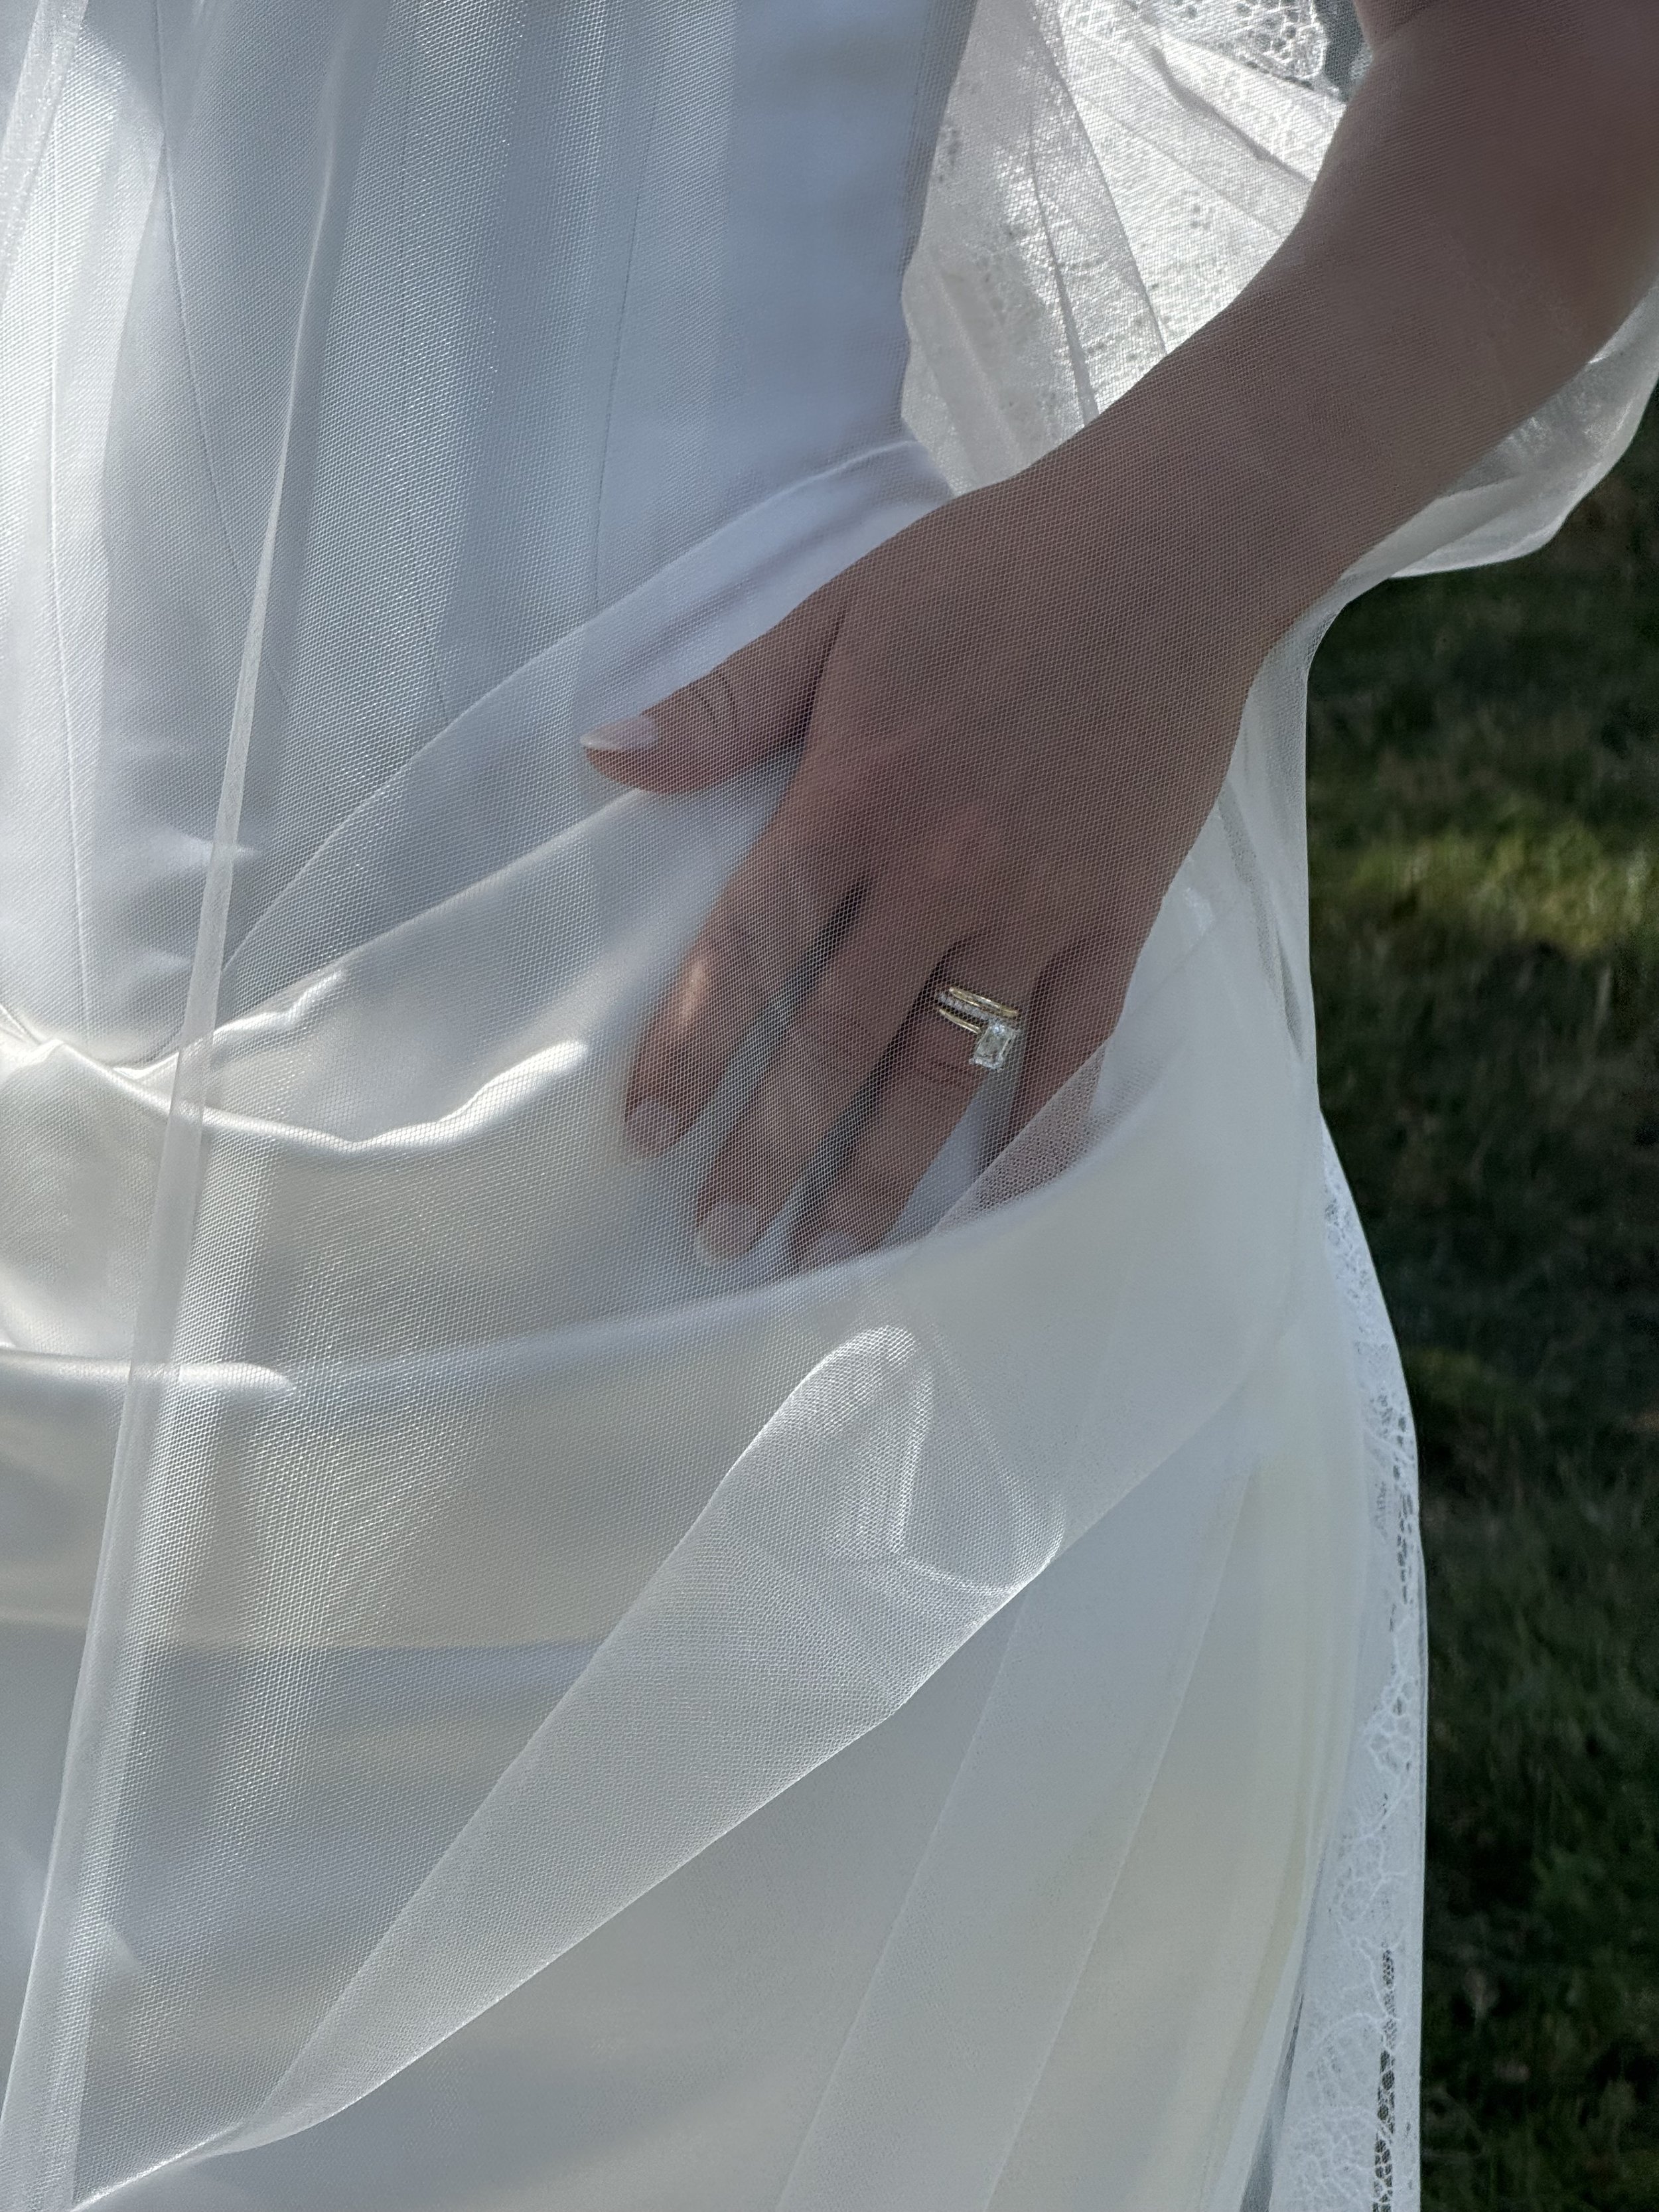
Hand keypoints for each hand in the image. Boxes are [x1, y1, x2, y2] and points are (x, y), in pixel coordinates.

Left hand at [583, 449, 1263, 1269]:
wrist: (1174, 547)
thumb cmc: (995, 570)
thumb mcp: (838, 611)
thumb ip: (726, 701)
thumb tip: (605, 756)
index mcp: (853, 798)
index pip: (748, 952)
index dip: (690, 1051)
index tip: (646, 1136)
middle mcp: (936, 874)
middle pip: (837, 1040)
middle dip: (772, 1150)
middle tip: (723, 1241)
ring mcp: (1034, 908)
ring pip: (947, 1069)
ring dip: (885, 1172)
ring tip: (832, 1254)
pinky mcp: (1115, 918)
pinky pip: (1073, 1049)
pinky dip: (1036, 1129)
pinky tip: (999, 1195)